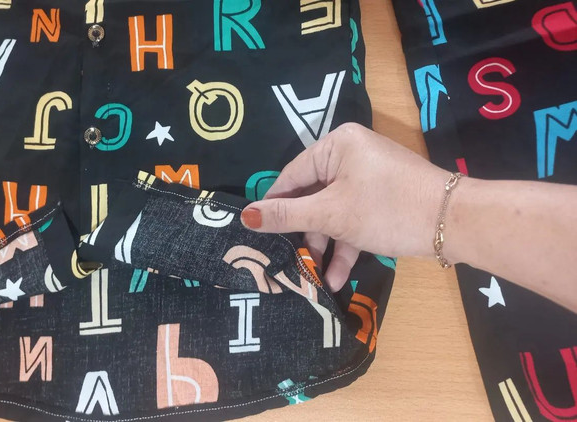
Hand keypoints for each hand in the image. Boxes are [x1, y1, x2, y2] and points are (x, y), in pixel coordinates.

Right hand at [240, 123, 449, 291]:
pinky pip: (354, 216)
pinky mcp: (384, 197)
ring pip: (333, 211)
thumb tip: (245, 216)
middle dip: (304, 233)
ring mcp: (369, 177)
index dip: (274, 206)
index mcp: (336, 145)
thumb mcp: (331, 215)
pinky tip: (337, 276)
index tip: (256, 233)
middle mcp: (351, 154)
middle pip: (312, 195)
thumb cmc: (387, 209)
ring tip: (314, 276)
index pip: (291, 175)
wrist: (455, 223)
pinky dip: (346, 243)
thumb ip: (287, 216)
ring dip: (326, 245)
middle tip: (289, 259)